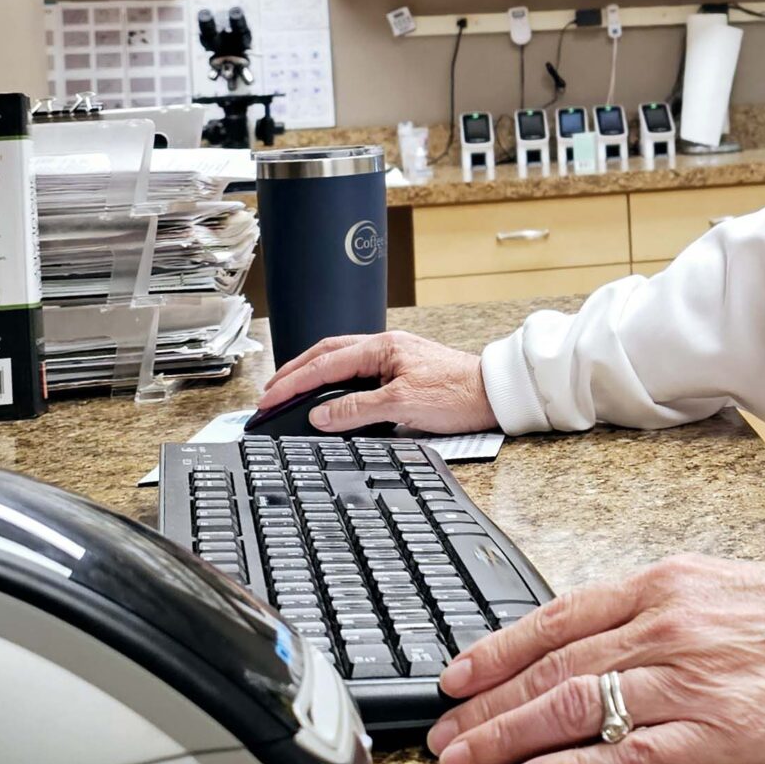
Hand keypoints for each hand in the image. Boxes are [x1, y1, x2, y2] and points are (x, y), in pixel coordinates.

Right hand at [256, 329, 494, 434]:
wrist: (495, 396)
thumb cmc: (459, 394)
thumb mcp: (403, 405)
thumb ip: (357, 409)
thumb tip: (320, 416)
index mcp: (381, 347)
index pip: (324, 364)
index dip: (293, 382)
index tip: (270, 398)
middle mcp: (385, 348)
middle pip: (327, 355)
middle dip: (295, 373)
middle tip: (270, 392)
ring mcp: (394, 360)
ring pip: (341, 363)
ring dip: (313, 376)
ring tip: (291, 392)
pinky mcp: (402, 375)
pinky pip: (358, 375)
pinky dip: (335, 384)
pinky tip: (330, 396)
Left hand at [425, 553, 764, 763]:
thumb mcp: (722, 588)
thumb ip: (656, 612)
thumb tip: (590, 644)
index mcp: (665, 586)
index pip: (556, 620)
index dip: (494, 652)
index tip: (451, 679)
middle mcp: (667, 626)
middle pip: (552, 670)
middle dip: (484, 706)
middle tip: (439, 739)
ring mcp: (691, 680)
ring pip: (575, 711)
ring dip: (508, 740)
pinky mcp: (721, 733)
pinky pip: (629, 757)